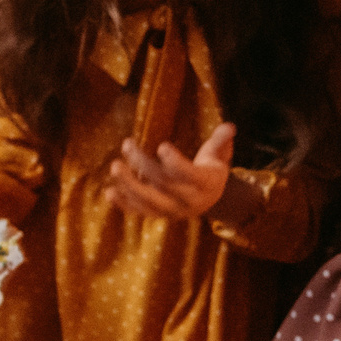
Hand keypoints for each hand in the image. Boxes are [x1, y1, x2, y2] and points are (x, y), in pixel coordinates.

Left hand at [108, 123, 234, 220]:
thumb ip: (221, 141)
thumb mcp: (220, 155)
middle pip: (164, 185)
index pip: (189, 175)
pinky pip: (140, 212)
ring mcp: (172, 211)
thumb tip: (230, 126)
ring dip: (129, 186)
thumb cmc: (212, 169)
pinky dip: (124, 205)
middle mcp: (189, 201)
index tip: (162, 146)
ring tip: (115, 167)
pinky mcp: (159, 215)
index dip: (176, 162)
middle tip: (127, 144)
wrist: (210, 199)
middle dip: (143, 166)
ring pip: (149, 202)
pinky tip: (109, 193)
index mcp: (205, 184)